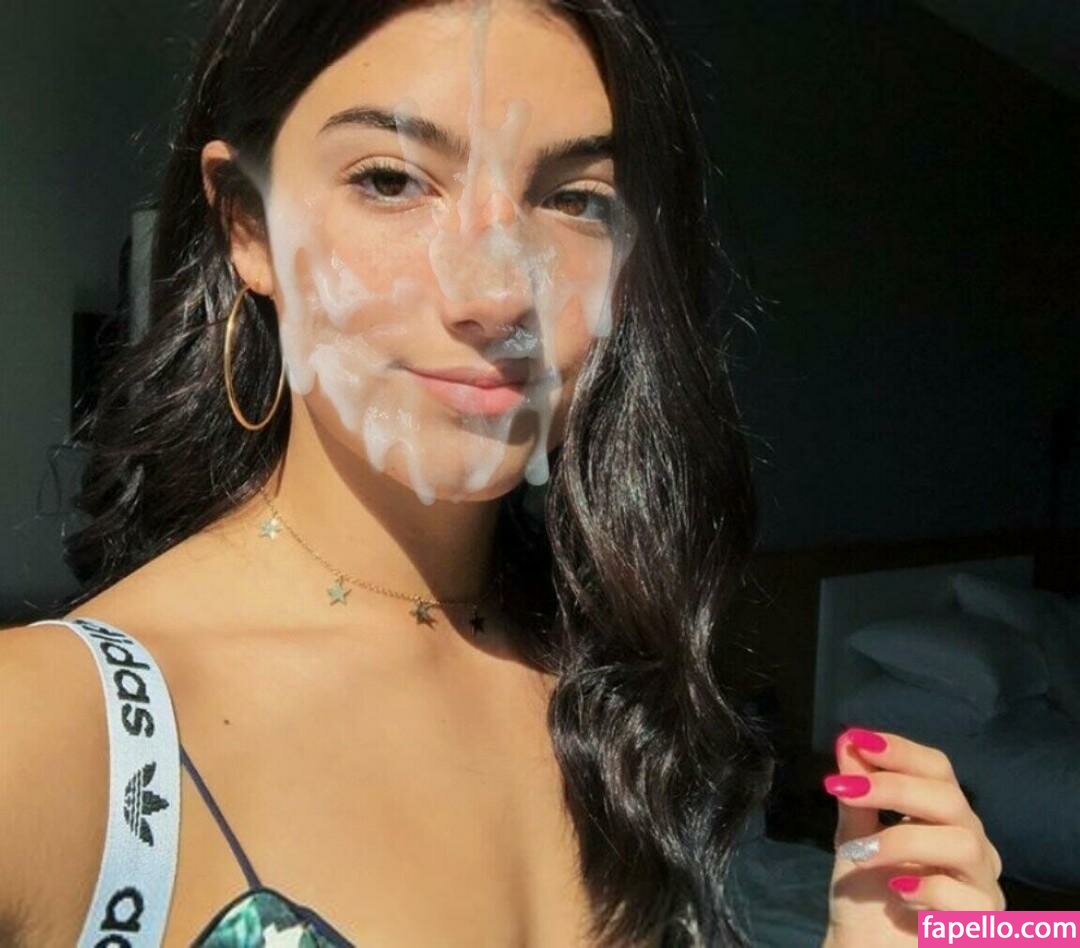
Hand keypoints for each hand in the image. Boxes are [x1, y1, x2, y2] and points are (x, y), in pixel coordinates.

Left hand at [820, 728, 1004, 946]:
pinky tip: (896, 893)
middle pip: (949, 798)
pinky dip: (926, 888)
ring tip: (860, 855)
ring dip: (903, 841)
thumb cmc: (868, 899)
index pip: (937, 769)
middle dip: (894, 787)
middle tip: (845, 790)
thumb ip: (856, 798)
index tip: (857, 740)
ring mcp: (982, 884)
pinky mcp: (982, 922)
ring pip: (962, 842)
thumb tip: (847, 742)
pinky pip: (966, 897)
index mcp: (944, 817)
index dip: (900, 750)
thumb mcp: (855, 842)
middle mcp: (971, 844)